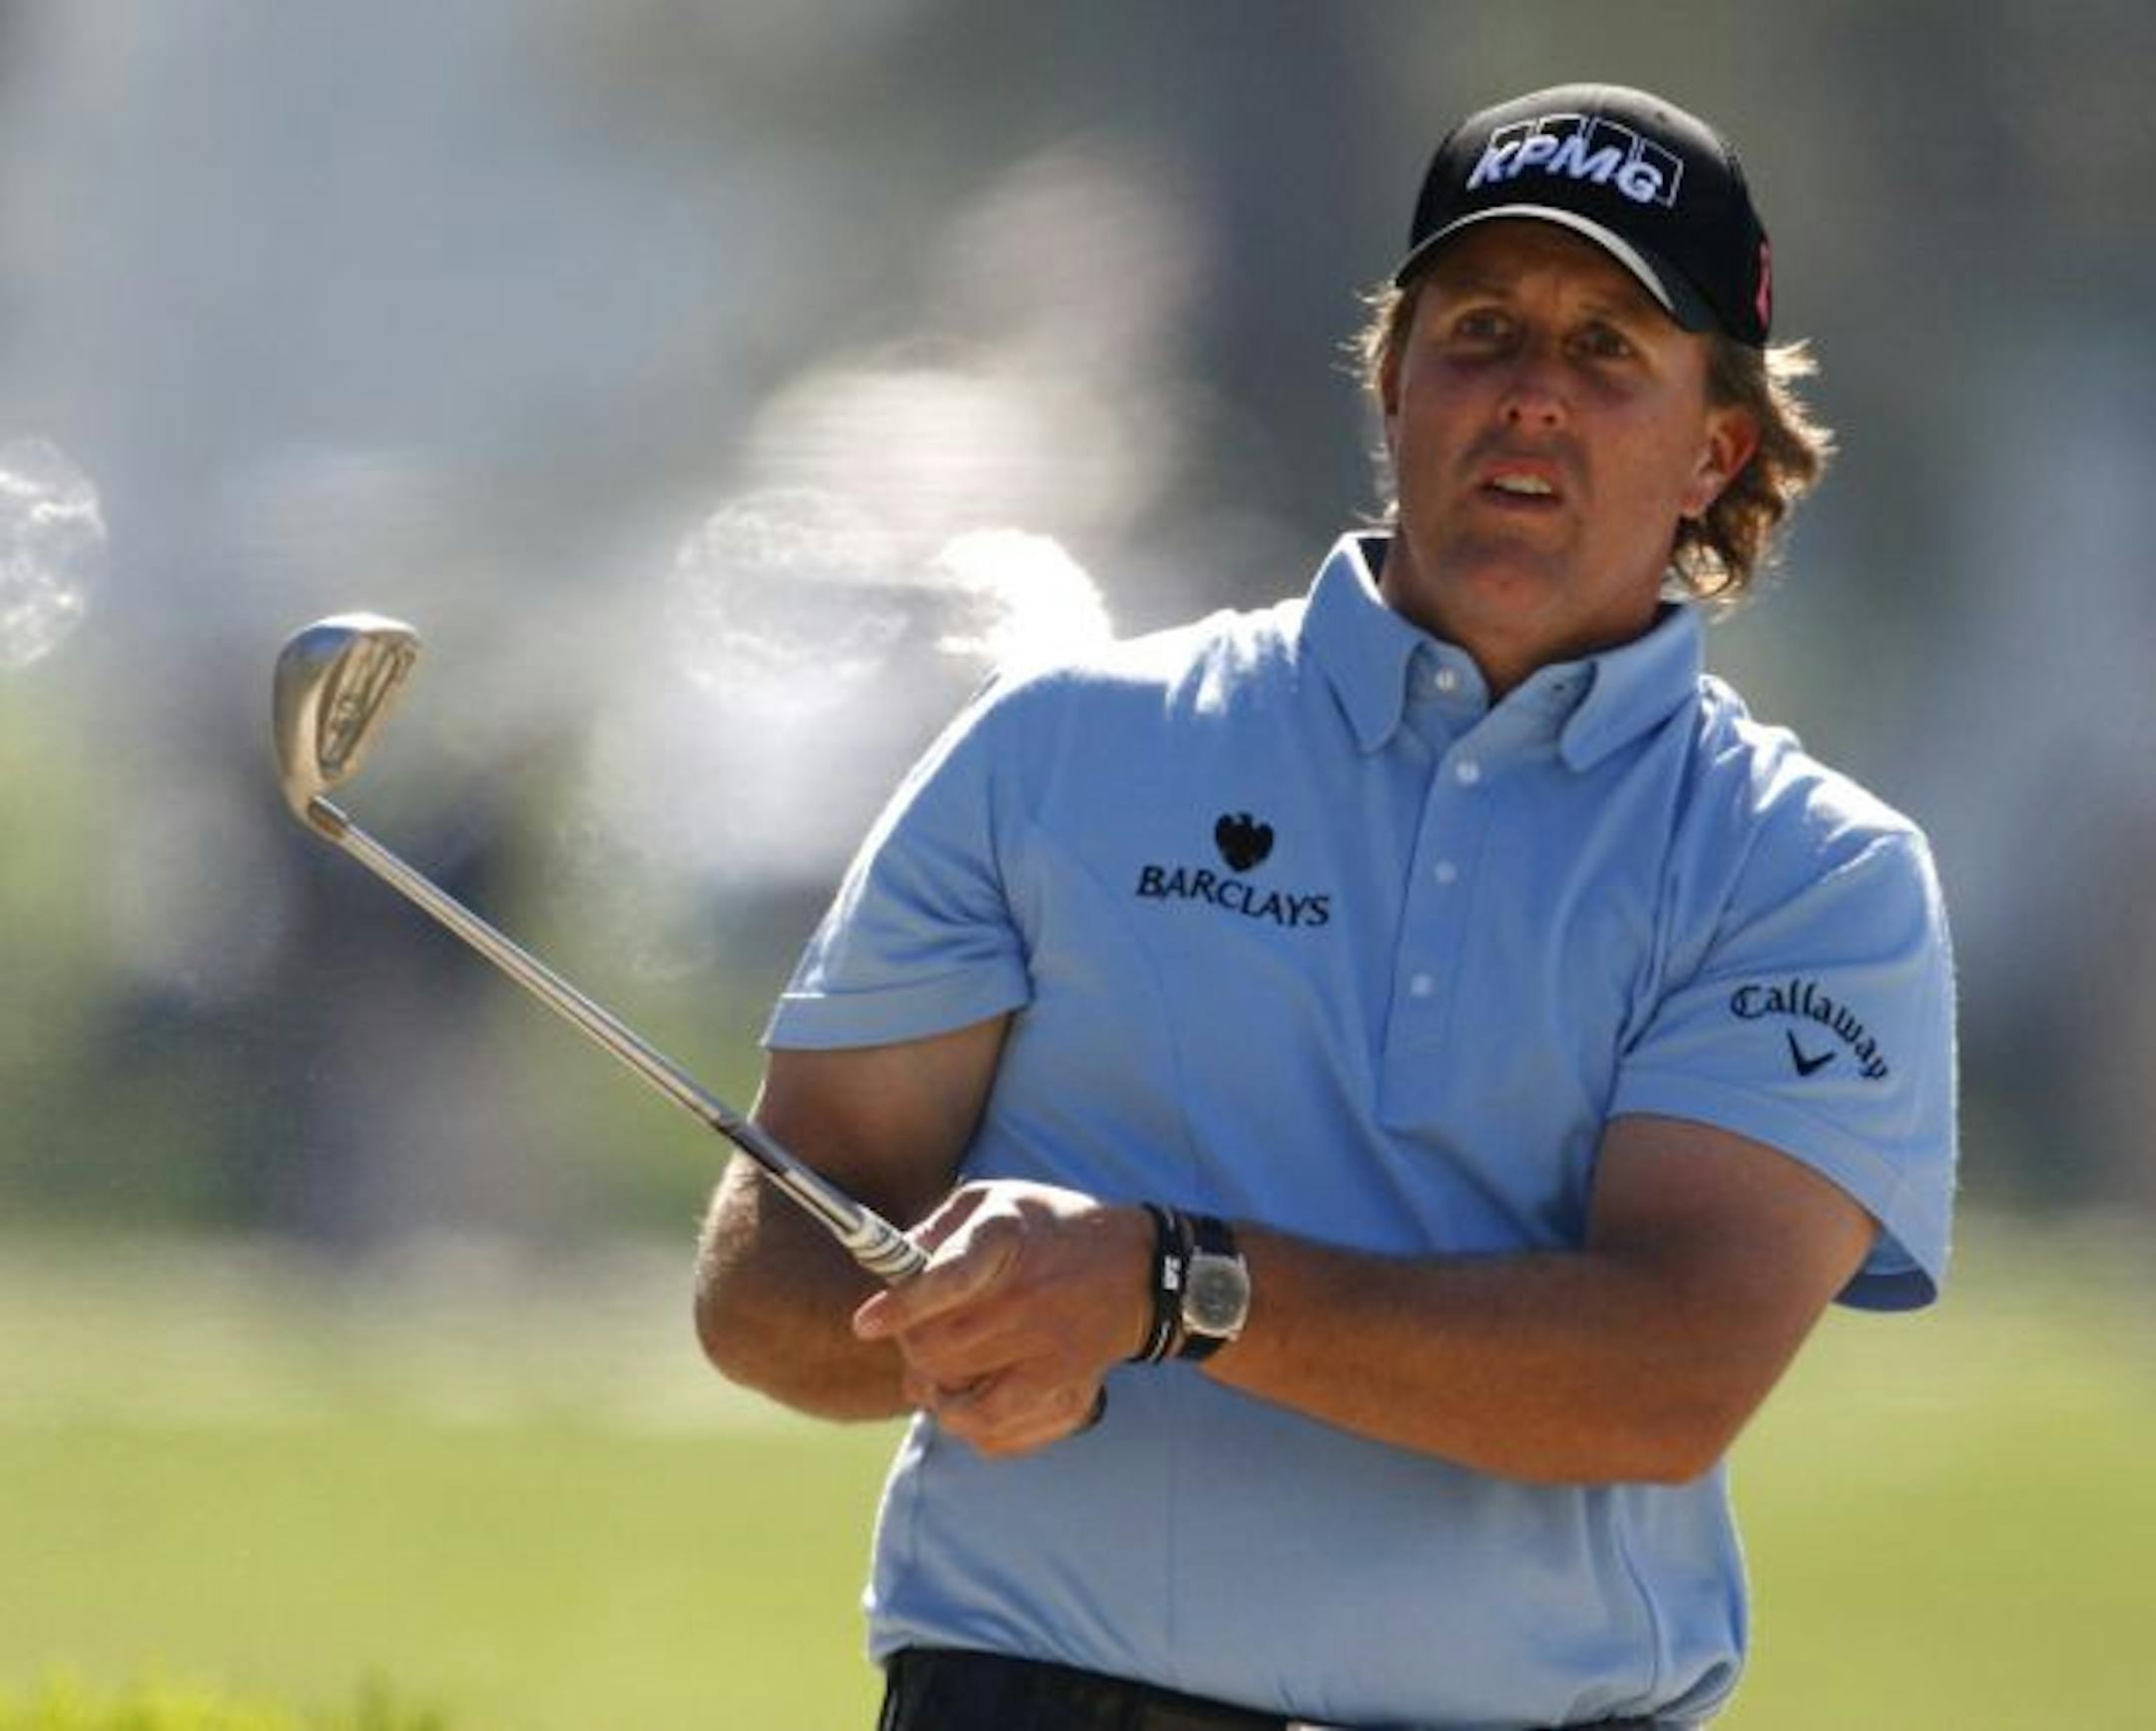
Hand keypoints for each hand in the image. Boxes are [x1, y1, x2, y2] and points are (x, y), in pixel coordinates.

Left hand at [851, 1180, 1151, 1457]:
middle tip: (916, 1335)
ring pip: (957, 1398)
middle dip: (910, 1347)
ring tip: (937, 1371)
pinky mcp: (1063, 1391)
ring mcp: (1047, 1351)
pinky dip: (968, 1425)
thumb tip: (890, 1265)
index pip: (949, 1277)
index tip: (865, 1323)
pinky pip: (994, 1431)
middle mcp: (1028, 1298)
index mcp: (1007, 1240)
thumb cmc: (1050, 1229)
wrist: (1137, 1272)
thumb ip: (937, 1229)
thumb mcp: (994, 1200)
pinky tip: (968, 1399)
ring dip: (933, 1389)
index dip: (904, 1305)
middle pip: (937, 1349)